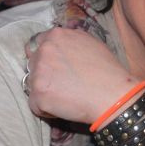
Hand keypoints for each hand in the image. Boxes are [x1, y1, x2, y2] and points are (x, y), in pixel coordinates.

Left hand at [24, 27, 138, 124]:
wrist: (112, 94)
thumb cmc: (107, 70)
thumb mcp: (89, 42)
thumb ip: (69, 40)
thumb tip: (59, 44)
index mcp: (56, 36)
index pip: (37, 44)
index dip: (45, 58)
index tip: (54, 68)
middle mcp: (44, 51)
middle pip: (33, 65)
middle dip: (44, 75)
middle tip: (63, 84)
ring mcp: (38, 73)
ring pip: (32, 85)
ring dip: (45, 92)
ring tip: (66, 96)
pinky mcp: (38, 95)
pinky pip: (35, 105)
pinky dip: (46, 110)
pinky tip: (64, 107)